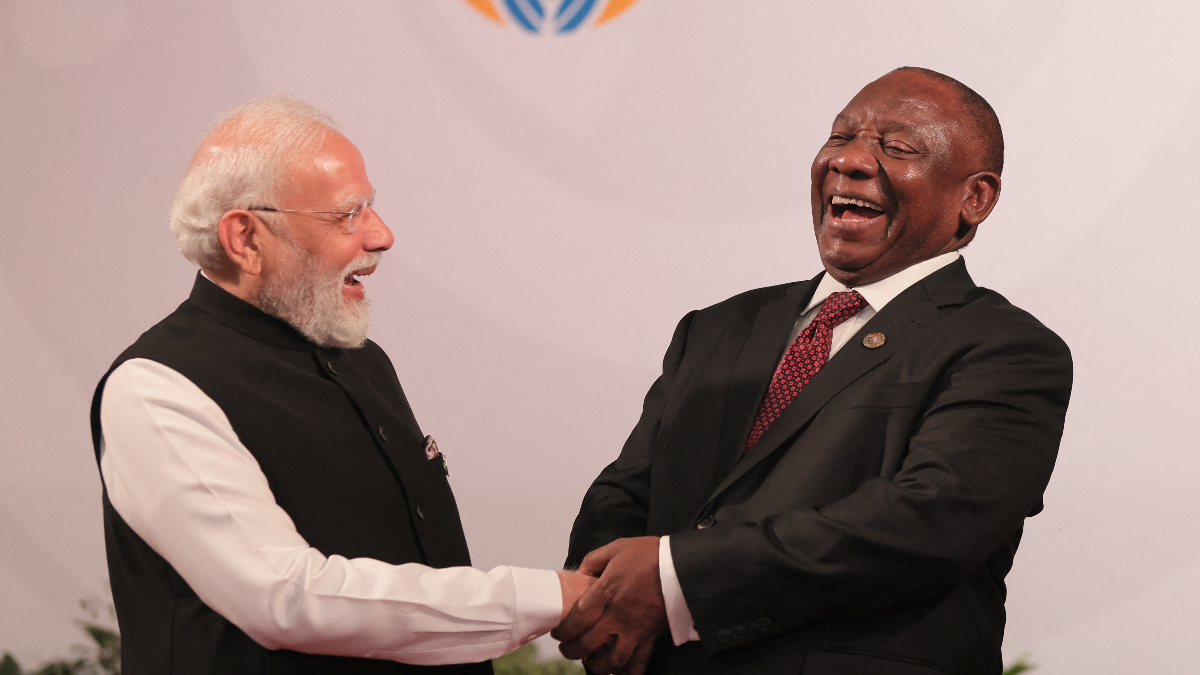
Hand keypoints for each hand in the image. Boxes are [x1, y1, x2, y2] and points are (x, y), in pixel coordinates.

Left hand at [552, 537, 666, 674]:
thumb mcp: (618, 547)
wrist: (683, 566)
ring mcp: (635, 630)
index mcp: (607, 591)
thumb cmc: (651, 555)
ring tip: (589, 661)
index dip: (563, 630)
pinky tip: (618, 673)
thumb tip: (579, 573)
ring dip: (595, 666)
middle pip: (587, 644)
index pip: (577, 620)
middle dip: (571, 651)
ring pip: (611, 662)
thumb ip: (594, 560)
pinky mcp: (651, 638)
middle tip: (567, 648)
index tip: (558, 631)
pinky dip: (627, 674)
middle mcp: (619, 616)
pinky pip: (638, 664)